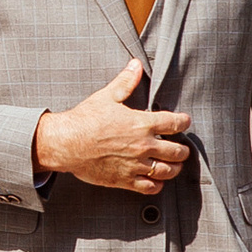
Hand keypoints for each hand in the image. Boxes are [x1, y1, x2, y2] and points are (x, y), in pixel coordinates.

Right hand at [33, 62, 191, 197]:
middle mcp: (143, 146)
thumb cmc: (85, 119)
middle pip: (177, 151)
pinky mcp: (125, 180)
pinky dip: (157, 185)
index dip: (184, 121)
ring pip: (167, 171)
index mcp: (142, 124)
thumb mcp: (106, 96)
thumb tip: (136, 65)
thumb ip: (126, 82)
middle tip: (182, 149)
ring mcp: (135, 165)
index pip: (175, 123)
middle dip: (183, 150)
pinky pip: (150, 187)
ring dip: (174, 168)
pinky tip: (156, 180)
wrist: (66, 143)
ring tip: (174, 165)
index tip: (185, 121)